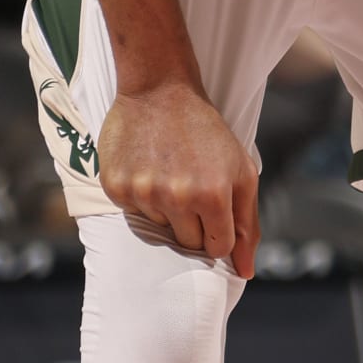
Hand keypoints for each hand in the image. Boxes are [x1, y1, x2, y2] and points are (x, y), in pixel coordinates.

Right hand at [98, 78, 258, 275]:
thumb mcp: (241, 172)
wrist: (159, 89)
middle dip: (194, 223)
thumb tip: (245, 272)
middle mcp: (175, 198)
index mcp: (212, 196)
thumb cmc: (207, 132)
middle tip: (191, 186)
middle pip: (187, 244)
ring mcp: (142, 193)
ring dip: (166, 208)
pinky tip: (148, 167)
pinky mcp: (115, 187)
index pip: (216, 249)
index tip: (214, 212)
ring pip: (159, 228)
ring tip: (169, 171)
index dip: (218, 233)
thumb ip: (247, 225)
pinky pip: (132, 212)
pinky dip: (141, 197)